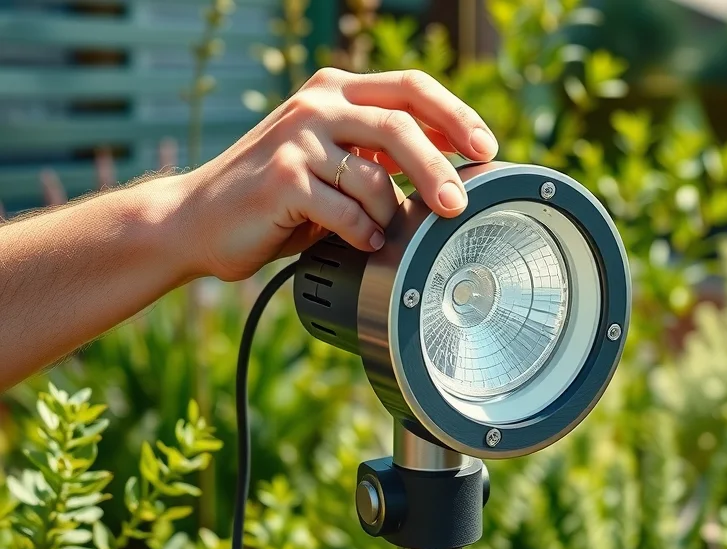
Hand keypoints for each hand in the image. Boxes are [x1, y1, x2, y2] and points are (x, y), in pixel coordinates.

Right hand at [174, 68, 498, 281]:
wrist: (197, 219)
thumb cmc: (277, 196)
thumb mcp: (334, 160)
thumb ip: (380, 152)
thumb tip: (452, 165)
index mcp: (336, 90)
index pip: (411, 88)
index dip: (456, 115)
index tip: (487, 148)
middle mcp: (318, 104)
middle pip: (401, 123)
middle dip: (440, 166)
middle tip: (458, 204)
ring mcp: (298, 138)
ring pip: (375, 174)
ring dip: (391, 214)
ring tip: (383, 231)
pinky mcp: (283, 178)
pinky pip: (347, 211)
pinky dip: (363, 233)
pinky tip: (361, 241)